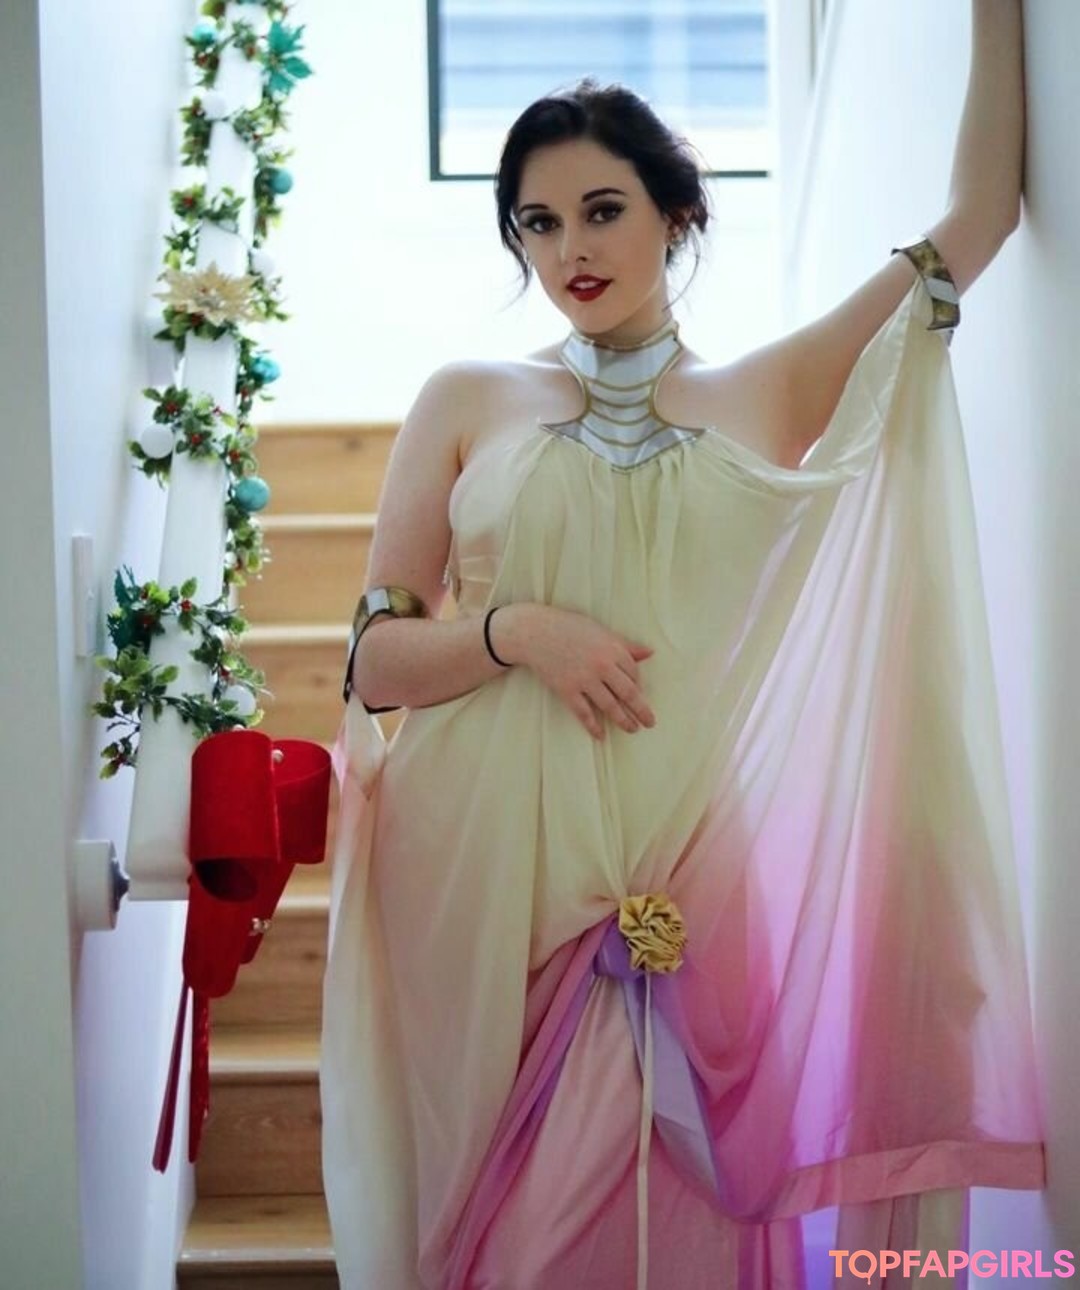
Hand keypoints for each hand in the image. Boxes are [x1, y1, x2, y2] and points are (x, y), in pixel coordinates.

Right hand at [497, 604, 656, 740]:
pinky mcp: (567, 690)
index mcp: (613, 649)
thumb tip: (650, 653)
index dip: (638, 686)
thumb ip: (625, 645)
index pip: (634, 673)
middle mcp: (602, 666)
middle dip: (641, 710)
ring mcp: (584, 680)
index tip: (639, 693)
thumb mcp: (601, 631)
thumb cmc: (569, 627)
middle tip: (650, 723)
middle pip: (629, 693)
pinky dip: (593, 726)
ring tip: (632, 729)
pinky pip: (584, 713)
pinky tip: (601, 735)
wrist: (535, 632)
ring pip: (610, 706)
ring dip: (624, 720)